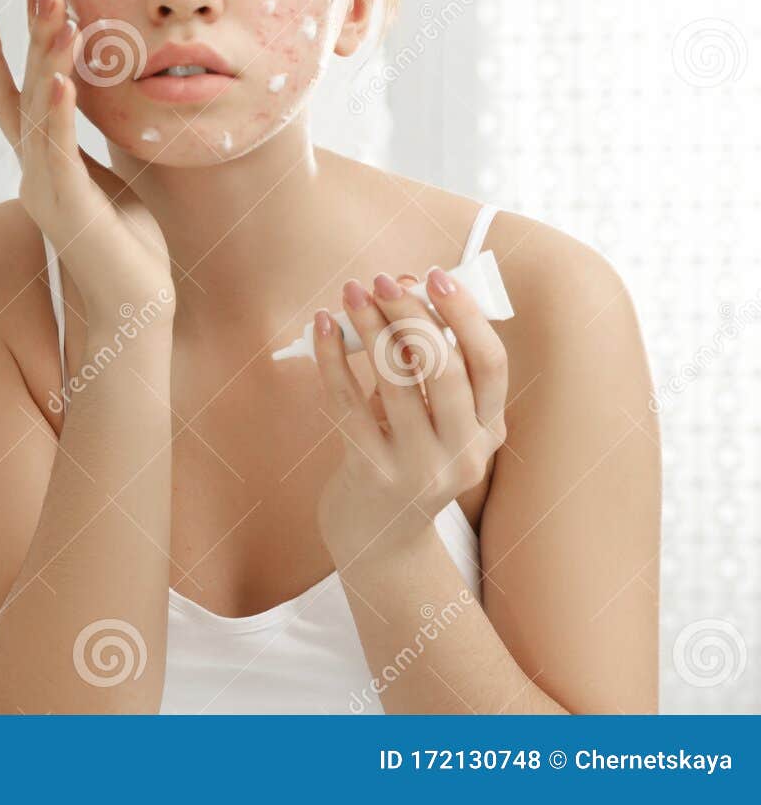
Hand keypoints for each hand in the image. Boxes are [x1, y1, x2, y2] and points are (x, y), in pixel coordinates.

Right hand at [0, 0, 172, 316]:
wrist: (135, 309)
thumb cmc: (128, 246)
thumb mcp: (108, 178)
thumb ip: (88, 144)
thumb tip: (89, 102)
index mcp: (43, 160)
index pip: (16, 89)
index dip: (4, 43)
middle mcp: (33, 167)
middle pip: (23, 82)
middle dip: (28, 24)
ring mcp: (44, 187)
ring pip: (37, 107)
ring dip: (45, 53)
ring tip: (53, 3)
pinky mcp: (67, 207)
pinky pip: (57, 150)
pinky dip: (57, 112)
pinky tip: (61, 77)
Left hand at [312, 269, 509, 567]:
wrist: (376, 537)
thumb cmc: (403, 454)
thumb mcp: (431, 417)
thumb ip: (425, 362)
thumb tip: (404, 286)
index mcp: (488, 431)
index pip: (491, 364)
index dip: (464, 315)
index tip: (435, 275)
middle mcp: (464, 452)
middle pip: (444, 367)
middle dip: (411, 314)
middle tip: (382, 279)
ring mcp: (419, 468)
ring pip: (395, 380)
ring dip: (369, 326)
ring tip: (350, 292)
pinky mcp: (372, 472)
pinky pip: (348, 402)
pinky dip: (332, 358)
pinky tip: (321, 327)